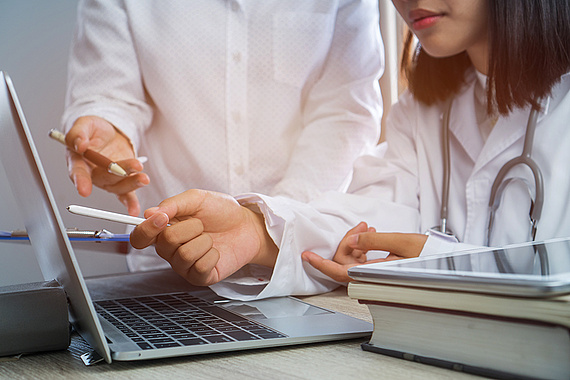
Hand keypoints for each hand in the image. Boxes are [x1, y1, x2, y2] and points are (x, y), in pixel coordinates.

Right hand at [65, 116, 148, 215]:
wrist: (110, 132)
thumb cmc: (94, 130)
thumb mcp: (85, 123)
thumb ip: (78, 133)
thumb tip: (79, 145)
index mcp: (78, 161)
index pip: (78, 172)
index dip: (80, 181)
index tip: (84, 190)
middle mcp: (92, 174)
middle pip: (104, 178)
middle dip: (118, 174)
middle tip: (133, 167)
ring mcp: (108, 179)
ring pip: (118, 185)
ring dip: (131, 183)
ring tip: (143, 177)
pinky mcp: (121, 181)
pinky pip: (125, 194)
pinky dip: (130, 202)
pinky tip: (134, 209)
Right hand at [130, 189, 278, 285]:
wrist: (247, 225)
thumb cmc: (221, 212)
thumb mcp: (197, 199)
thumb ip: (173, 204)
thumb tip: (149, 213)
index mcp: (164, 230)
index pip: (139, 237)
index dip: (146, 229)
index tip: (162, 218)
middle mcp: (170, 250)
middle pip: (165, 242)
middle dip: (189, 227)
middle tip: (201, 224)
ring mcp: (184, 266)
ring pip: (184, 254)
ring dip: (203, 241)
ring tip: (210, 238)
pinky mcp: (199, 277)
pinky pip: (199, 267)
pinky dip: (212, 255)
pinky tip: (216, 251)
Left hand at [302, 222, 427, 281]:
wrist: (447, 265)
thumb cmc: (430, 256)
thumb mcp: (401, 242)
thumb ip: (373, 241)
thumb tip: (353, 240)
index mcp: (376, 275)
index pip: (340, 272)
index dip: (321, 264)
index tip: (307, 256)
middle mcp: (374, 281)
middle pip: (346, 264)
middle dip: (348, 241)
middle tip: (362, 226)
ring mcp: (376, 280)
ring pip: (354, 263)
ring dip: (357, 244)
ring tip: (369, 228)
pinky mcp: (380, 277)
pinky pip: (363, 265)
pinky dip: (363, 250)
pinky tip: (372, 237)